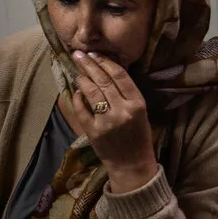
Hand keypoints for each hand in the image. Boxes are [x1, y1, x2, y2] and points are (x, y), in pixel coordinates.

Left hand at [68, 51, 158, 191]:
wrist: (132, 165)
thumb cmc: (139, 136)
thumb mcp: (140, 112)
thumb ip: (126, 94)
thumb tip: (106, 71)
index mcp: (137, 104)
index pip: (120, 76)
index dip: (105, 62)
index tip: (95, 53)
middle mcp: (122, 111)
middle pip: (103, 81)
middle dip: (89, 65)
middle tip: (79, 54)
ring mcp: (107, 122)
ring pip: (91, 93)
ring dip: (82, 79)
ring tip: (77, 70)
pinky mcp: (94, 132)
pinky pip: (82, 110)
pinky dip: (78, 98)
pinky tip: (77, 91)